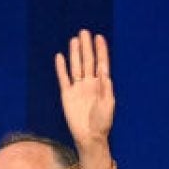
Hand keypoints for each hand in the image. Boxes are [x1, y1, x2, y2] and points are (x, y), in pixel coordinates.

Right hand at [54, 29, 114, 168]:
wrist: (89, 136)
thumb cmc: (103, 123)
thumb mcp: (108, 105)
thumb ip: (106, 88)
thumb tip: (104, 72)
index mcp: (102, 86)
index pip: (101, 64)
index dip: (100, 51)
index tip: (99, 37)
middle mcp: (89, 84)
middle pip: (88, 61)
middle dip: (86, 47)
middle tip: (84, 32)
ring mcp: (78, 88)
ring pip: (76, 66)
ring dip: (75, 53)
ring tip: (74, 40)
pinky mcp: (67, 95)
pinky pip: (63, 78)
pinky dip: (61, 68)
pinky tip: (60, 56)